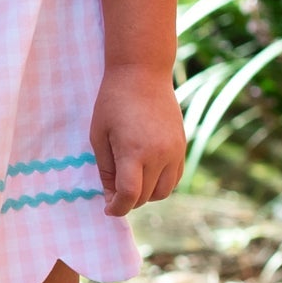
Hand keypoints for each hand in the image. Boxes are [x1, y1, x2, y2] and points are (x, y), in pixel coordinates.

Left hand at [89, 65, 185, 216]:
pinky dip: (160, 184)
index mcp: (134, 151)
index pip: (130, 195)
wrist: (142, 73)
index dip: (117, 208)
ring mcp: (174, 151)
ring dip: (146, 195)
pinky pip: (174, 179)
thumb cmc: (113, 102)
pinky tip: (146, 175)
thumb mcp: (99, 135)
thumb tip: (110, 197)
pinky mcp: (182, 146)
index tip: (108, 209)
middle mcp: (159, 154)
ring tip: (129, 182)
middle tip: (112, 192)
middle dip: (127, 200)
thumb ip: (105, 169)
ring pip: (163, 192)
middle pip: (145, 196)